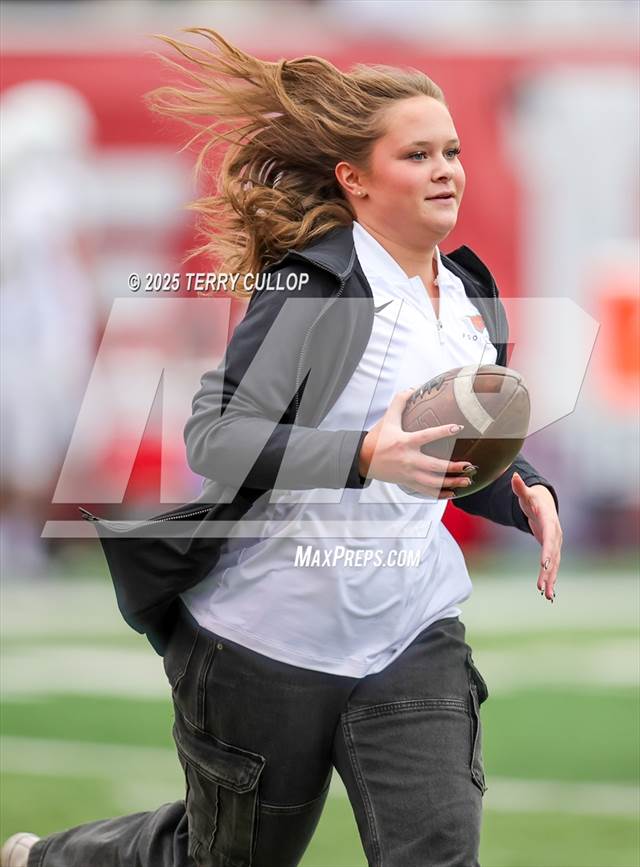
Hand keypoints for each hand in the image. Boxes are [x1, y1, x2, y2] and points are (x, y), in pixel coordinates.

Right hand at [358, 388, 475, 498]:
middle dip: (453, 467)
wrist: (362, 459)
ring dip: (451, 483)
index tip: (458, 428)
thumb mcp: (387, 419)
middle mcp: (409, 460)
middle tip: (470, 466)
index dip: (443, 431)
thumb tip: (411, 388)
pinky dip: (439, 494)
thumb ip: (399, 402)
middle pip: (435, 466)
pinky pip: (426, 491)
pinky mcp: (407, 482)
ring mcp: (409, 473)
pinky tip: (452, 493)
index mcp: (405, 442)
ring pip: (433, 482)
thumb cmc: (376, 438)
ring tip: (466, 482)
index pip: (427, 436)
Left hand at [511, 471, 562, 602]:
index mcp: (550, 522)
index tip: (544, 564)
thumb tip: (513, 476)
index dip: (547, 551)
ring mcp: (555, 545)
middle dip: (549, 571)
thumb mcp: (526, 494)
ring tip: (547, 596)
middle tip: (543, 585)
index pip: (550, 538)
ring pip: (554, 565)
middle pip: (553, 555)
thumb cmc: (533, 499)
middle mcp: (556, 535)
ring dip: (551, 580)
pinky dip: (550, 580)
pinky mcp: (552, 551)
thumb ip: (520, 487)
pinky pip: (552, 567)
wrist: (545, 503)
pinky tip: (548, 595)